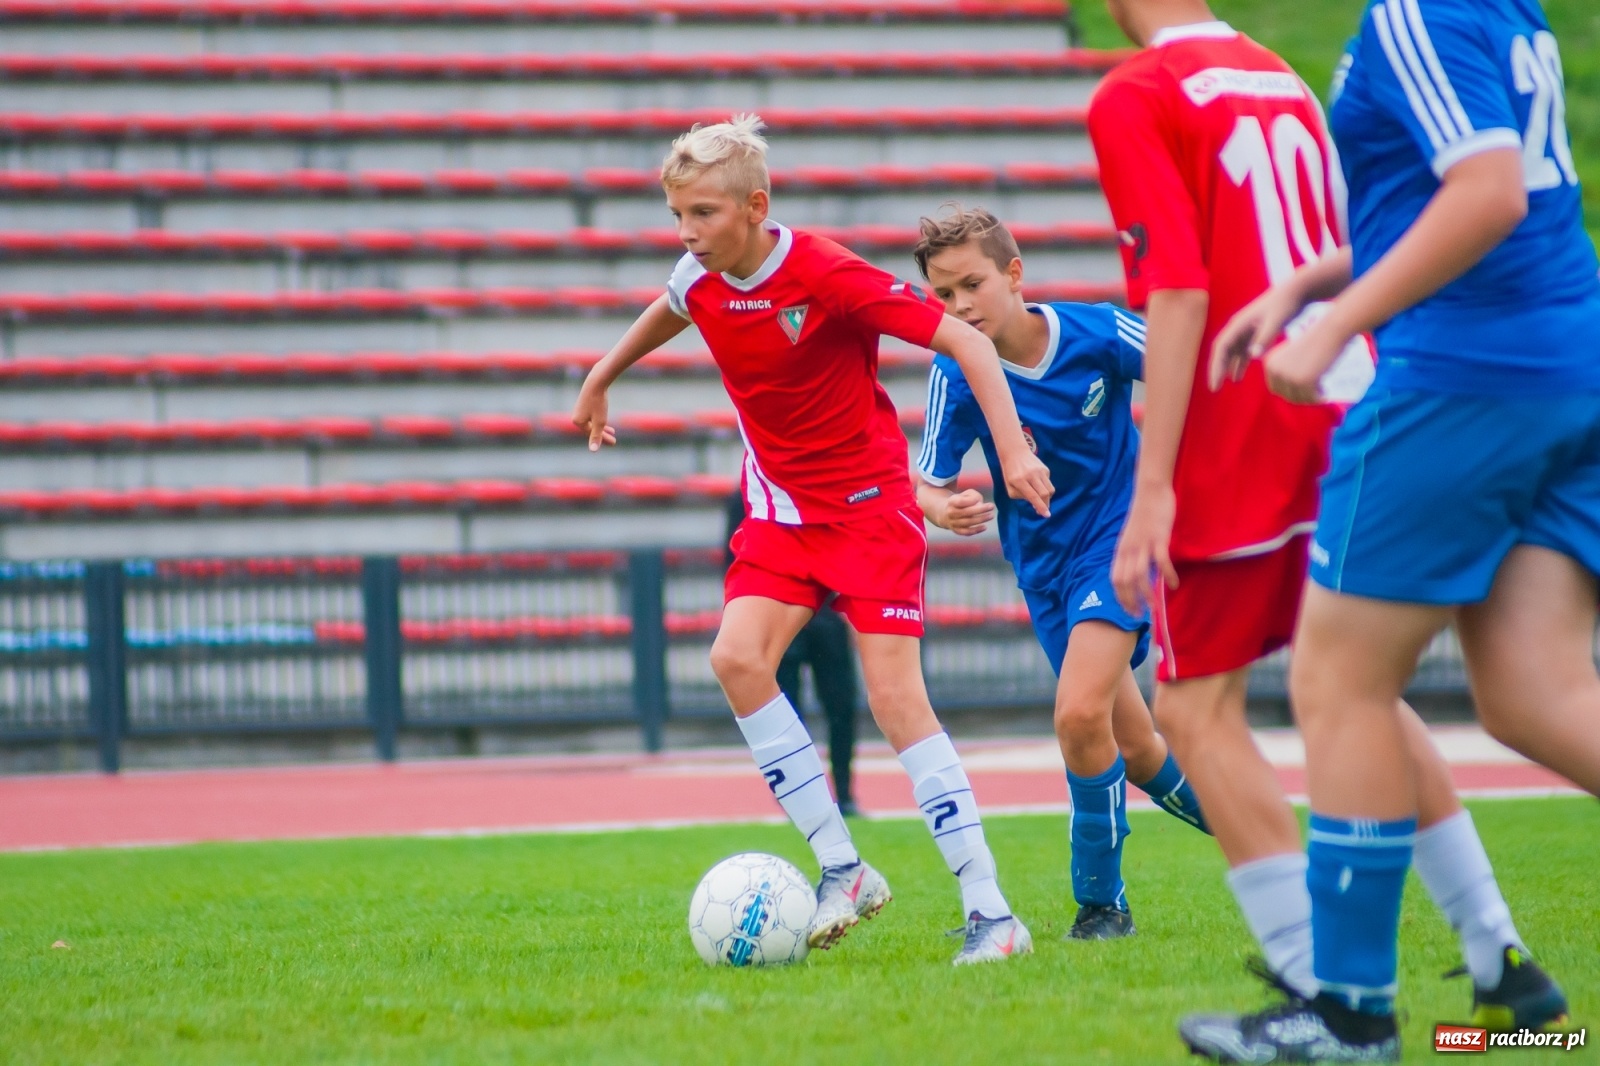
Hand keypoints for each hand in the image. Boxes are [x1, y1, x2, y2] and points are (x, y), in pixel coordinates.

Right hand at [570, 386, 616, 450]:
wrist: (596, 381)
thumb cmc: (598, 402)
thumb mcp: (599, 421)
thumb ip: (596, 436)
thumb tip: (593, 450)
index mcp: (577, 422)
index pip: (591, 434)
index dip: (603, 439)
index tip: (614, 443)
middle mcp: (576, 416)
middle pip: (591, 429)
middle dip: (603, 435)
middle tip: (614, 440)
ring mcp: (579, 409)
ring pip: (592, 422)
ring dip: (602, 428)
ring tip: (612, 431)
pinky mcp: (583, 403)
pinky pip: (591, 415)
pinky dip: (599, 419)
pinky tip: (604, 418)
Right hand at [939, 489, 995, 535]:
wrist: (946, 513)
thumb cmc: (961, 502)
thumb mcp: (965, 494)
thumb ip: (973, 496)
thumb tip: (980, 504)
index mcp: (952, 501)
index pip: (961, 501)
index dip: (971, 500)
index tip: (979, 499)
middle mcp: (951, 513)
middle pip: (966, 512)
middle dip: (980, 509)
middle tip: (992, 506)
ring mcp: (953, 523)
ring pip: (968, 522)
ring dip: (981, 519)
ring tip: (991, 515)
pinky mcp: (957, 530)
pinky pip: (967, 532)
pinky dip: (976, 530)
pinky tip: (985, 527)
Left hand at [1000, 450, 1052, 518]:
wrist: (1015, 452)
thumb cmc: (1010, 472)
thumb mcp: (1009, 486)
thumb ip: (1020, 496)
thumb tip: (1034, 503)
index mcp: (1019, 480)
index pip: (1033, 496)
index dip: (1040, 506)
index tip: (1046, 515)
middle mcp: (1031, 475)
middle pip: (1044, 493)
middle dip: (1046, 504)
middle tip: (1044, 510)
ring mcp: (1040, 471)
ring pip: (1050, 489)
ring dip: (1047, 498)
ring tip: (1041, 499)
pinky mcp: (1045, 469)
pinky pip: (1048, 483)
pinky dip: (1045, 488)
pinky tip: (1037, 485)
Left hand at [1112, 482, 1177, 614]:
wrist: (1150, 491)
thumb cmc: (1143, 515)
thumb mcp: (1132, 538)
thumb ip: (1133, 555)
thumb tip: (1137, 575)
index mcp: (1120, 551)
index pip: (1115, 580)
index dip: (1121, 598)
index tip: (1130, 611)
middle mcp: (1128, 550)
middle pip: (1124, 582)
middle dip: (1131, 602)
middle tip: (1142, 615)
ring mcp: (1142, 544)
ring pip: (1140, 576)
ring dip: (1147, 594)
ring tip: (1156, 607)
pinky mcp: (1158, 537)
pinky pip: (1161, 561)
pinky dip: (1167, 575)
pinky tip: (1174, 585)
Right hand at [1209, 281, 1307, 391]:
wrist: (1296, 291)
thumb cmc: (1286, 304)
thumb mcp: (1276, 321)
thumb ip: (1265, 338)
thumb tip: (1252, 356)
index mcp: (1239, 324)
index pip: (1221, 348)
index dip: (1216, 366)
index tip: (1215, 383)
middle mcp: (1238, 327)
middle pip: (1222, 351)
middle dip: (1217, 369)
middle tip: (1215, 388)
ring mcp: (1246, 329)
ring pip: (1231, 352)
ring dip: (1227, 367)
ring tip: (1224, 385)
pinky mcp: (1254, 332)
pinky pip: (1242, 351)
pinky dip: (1239, 363)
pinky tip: (1239, 376)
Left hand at [1261, 319, 1350, 404]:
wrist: (1329, 331)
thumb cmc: (1316, 342)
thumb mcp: (1294, 357)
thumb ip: (1287, 372)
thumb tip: (1289, 395)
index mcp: (1270, 362)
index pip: (1276, 388)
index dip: (1290, 393)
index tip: (1303, 392)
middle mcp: (1275, 370)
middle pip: (1286, 395)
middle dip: (1301, 397)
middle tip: (1315, 395)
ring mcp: (1288, 376)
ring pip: (1298, 398)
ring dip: (1310, 398)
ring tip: (1322, 393)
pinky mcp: (1303, 380)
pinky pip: (1310, 397)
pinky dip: (1318, 398)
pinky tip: (1326, 394)